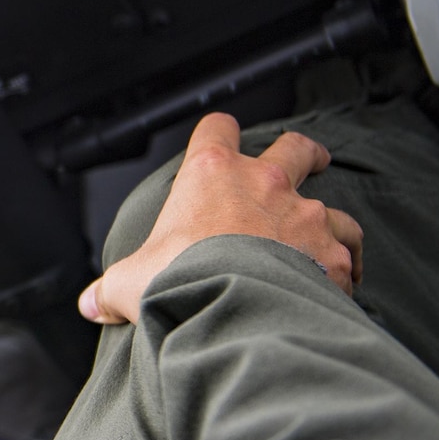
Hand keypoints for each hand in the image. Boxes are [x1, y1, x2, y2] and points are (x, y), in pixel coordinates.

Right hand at [78, 112, 363, 324]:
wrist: (234, 310)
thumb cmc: (180, 283)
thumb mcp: (130, 282)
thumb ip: (112, 288)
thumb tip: (90, 304)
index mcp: (212, 175)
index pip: (216, 129)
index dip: (217, 133)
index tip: (220, 142)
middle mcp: (266, 184)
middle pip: (296, 148)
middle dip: (305, 154)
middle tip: (311, 161)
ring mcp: (304, 215)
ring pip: (333, 205)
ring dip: (329, 219)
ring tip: (327, 240)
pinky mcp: (332, 253)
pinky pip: (348, 253)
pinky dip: (345, 265)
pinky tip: (340, 281)